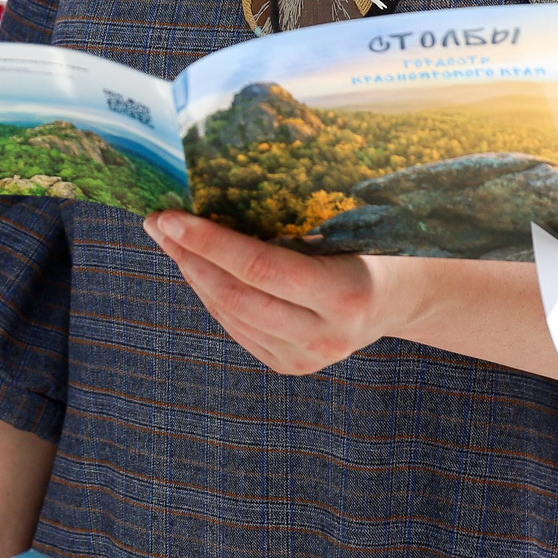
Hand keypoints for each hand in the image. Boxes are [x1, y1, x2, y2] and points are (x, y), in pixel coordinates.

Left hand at [142, 211, 395, 374]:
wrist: (399, 299)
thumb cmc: (372, 246)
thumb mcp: (350, 229)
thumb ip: (298, 222)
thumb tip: (220, 190)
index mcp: (346, 296)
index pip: (261, 268)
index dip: (211, 242)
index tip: (172, 216)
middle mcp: (325, 336)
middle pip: (236, 296)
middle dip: (189, 256)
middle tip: (157, 221)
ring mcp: (306, 359)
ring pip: (230, 314)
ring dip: (192, 273)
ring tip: (167, 237)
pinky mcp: (289, 367)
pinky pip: (235, 327)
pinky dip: (210, 294)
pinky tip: (195, 266)